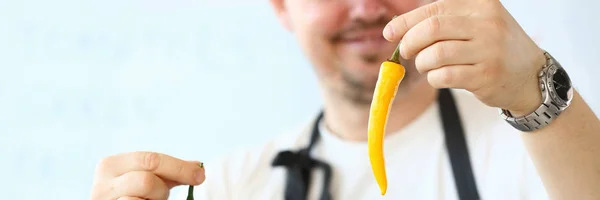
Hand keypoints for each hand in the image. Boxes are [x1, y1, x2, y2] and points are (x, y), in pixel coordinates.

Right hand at [90, 152, 204, 199]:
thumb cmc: (135, 194)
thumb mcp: (152, 179)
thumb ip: (172, 171)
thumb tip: (199, 167)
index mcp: (111, 164)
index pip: (150, 160)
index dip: (179, 168)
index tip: (200, 176)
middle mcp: (101, 184)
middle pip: (146, 181)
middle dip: (162, 189)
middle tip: (166, 196)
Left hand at [383, 0, 545, 114]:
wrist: (530, 76)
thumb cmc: (492, 47)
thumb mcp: (477, 23)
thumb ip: (443, 21)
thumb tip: (395, 29)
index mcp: (482, 4)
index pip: (434, 10)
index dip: (406, 22)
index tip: (390, 33)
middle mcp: (488, 23)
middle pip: (432, 29)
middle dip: (410, 42)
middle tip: (407, 53)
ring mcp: (489, 50)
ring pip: (435, 54)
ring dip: (422, 63)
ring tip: (426, 66)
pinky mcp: (486, 75)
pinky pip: (444, 76)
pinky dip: (434, 78)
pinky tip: (439, 77)